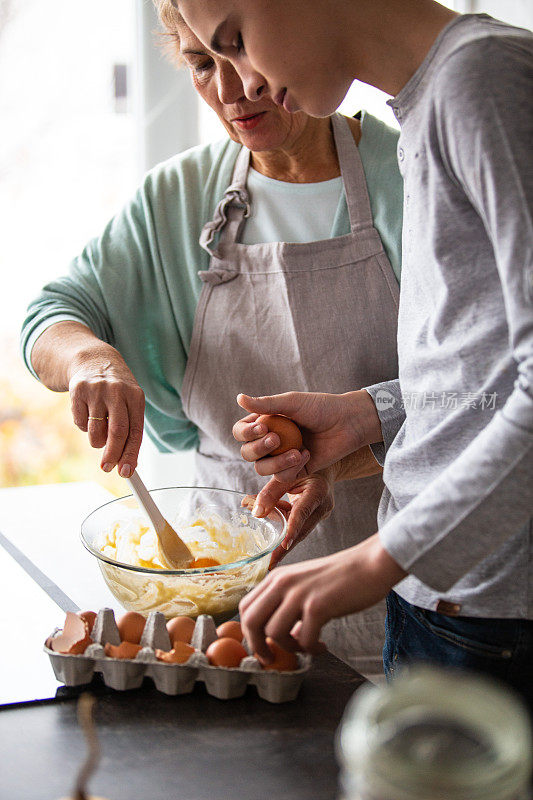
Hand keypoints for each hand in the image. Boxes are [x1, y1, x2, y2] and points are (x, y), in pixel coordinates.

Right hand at [68, 351, 144, 477]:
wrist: (94, 360)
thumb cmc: (117, 390)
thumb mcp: (130, 402)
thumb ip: (130, 430)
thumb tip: (127, 464)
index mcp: (136, 396)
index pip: (135, 431)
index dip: (131, 454)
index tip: (126, 472)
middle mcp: (117, 391)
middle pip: (117, 432)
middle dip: (112, 455)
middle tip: (108, 468)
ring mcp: (97, 390)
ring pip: (95, 432)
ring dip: (97, 441)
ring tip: (100, 431)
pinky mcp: (78, 390)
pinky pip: (80, 423)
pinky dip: (84, 427)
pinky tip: (88, 412)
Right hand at [233, 389, 381, 490]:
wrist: (349, 423)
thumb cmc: (321, 408)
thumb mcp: (292, 402)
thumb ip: (266, 404)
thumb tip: (239, 398)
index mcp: (266, 422)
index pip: (242, 432)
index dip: (246, 433)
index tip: (262, 427)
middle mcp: (271, 441)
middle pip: (247, 453)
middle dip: (258, 449)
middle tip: (276, 439)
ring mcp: (282, 457)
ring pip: (262, 468)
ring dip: (276, 462)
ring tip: (296, 451)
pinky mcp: (296, 471)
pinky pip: (282, 477)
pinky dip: (292, 467)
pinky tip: (307, 454)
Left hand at [239, 533, 406, 662]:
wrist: (369, 565)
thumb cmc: (340, 577)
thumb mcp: (305, 585)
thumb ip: (289, 606)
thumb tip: (284, 638)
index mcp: (277, 577)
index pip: (245, 607)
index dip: (248, 633)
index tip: (261, 648)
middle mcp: (283, 583)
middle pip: (251, 621)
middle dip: (257, 646)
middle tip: (272, 658)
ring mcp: (299, 593)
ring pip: (274, 633)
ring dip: (289, 648)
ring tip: (306, 647)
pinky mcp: (317, 606)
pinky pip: (303, 639)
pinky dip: (311, 649)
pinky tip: (322, 645)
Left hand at [243, 471, 335, 568]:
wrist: (324, 462)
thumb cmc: (304, 464)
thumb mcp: (287, 473)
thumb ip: (270, 492)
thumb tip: (254, 512)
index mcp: (318, 491)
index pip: (302, 512)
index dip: (292, 529)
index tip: (283, 545)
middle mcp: (322, 506)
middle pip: (302, 529)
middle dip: (285, 548)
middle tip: (270, 564)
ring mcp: (321, 513)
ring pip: (299, 530)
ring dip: (282, 538)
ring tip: (269, 557)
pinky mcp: (317, 517)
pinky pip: (299, 525)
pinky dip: (285, 527)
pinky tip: (274, 530)